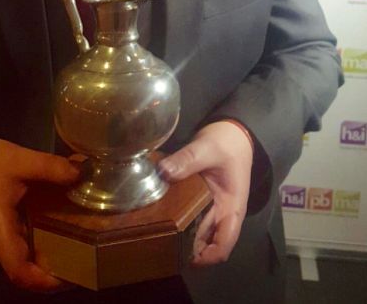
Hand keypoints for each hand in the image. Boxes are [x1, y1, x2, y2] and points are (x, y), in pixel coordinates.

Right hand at [0, 134, 79, 291]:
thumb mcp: (20, 159)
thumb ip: (50, 167)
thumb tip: (82, 173)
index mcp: (0, 231)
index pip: (19, 272)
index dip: (45, 281)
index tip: (73, 275)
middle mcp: (0, 244)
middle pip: (28, 272)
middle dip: (58, 271)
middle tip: (91, 258)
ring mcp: (2, 241)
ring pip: (29, 261)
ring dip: (55, 258)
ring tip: (87, 246)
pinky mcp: (7, 232)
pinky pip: (28, 247)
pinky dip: (48, 243)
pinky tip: (70, 228)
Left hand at [158, 121, 252, 265]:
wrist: (233, 132)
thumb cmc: (227, 143)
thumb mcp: (207, 148)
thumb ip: (187, 160)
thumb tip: (163, 171)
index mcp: (232, 207)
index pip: (225, 243)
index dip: (208, 257)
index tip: (186, 257)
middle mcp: (222, 213)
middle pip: (206, 241)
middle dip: (186, 248)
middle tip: (160, 245)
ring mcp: (211, 207)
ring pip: (196, 231)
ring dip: (180, 236)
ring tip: (156, 234)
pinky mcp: (200, 199)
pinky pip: (189, 216)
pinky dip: (177, 219)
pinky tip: (159, 216)